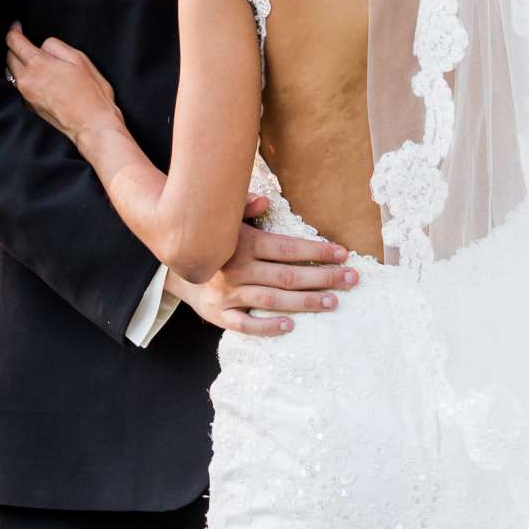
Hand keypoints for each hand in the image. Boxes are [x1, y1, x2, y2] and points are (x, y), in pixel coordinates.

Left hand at [5, 21, 118, 149]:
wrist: (92, 125)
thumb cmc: (91, 93)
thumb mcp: (79, 59)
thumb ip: (56, 47)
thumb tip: (43, 46)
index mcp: (38, 64)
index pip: (14, 42)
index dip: (13, 31)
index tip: (16, 26)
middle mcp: (26, 80)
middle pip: (9, 57)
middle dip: (14, 47)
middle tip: (24, 42)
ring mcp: (26, 95)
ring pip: (12, 73)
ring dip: (17, 64)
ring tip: (30, 59)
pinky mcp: (30, 107)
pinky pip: (20, 87)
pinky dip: (24, 79)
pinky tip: (38, 79)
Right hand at [169, 195, 356, 338]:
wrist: (177, 266)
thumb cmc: (215, 242)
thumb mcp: (226, 220)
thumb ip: (245, 209)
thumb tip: (264, 202)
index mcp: (244, 243)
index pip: (287, 248)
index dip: (317, 251)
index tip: (343, 254)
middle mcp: (237, 269)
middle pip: (287, 276)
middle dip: (322, 277)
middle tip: (351, 279)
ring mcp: (228, 294)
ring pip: (272, 300)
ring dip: (305, 301)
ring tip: (333, 301)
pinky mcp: (219, 314)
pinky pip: (245, 324)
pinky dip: (267, 326)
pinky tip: (291, 325)